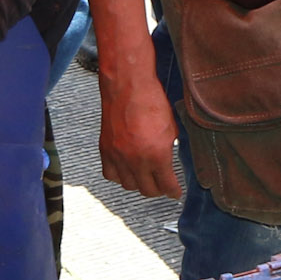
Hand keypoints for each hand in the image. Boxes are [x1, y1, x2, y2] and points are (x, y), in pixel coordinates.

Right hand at [97, 62, 181, 200]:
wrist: (127, 86)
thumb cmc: (150, 101)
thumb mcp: (171, 128)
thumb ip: (169, 149)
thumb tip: (168, 161)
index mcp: (156, 155)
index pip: (166, 185)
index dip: (173, 191)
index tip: (175, 192)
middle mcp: (136, 160)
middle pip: (147, 190)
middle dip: (157, 190)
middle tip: (162, 186)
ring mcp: (118, 157)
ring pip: (128, 185)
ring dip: (138, 184)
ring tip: (144, 178)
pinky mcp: (105, 150)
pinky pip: (110, 174)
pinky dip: (119, 176)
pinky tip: (126, 170)